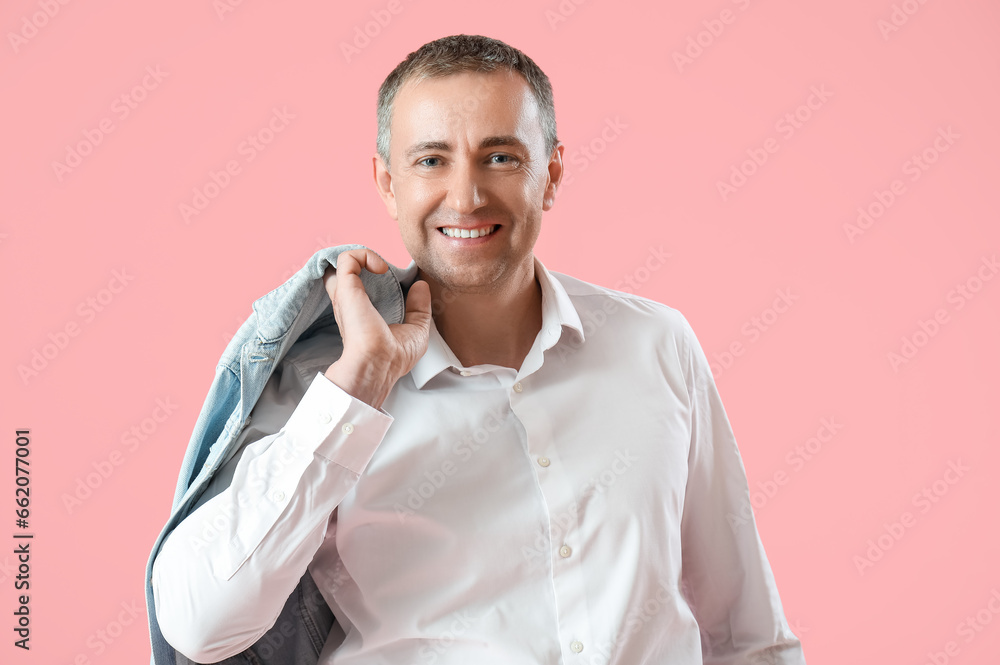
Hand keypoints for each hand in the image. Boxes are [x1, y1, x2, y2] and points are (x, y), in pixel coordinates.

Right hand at [322, 249, 430, 408]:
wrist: (380, 364)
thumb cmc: (395, 357)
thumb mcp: (416, 330)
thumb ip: (419, 307)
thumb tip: (421, 285)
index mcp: (361, 313)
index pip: (354, 286)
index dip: (369, 275)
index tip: (389, 276)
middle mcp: (350, 303)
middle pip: (344, 271)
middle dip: (362, 261)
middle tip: (383, 269)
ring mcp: (346, 295)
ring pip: (342, 261)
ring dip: (363, 256)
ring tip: (382, 267)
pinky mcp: (346, 288)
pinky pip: (347, 258)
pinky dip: (365, 254)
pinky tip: (381, 268)